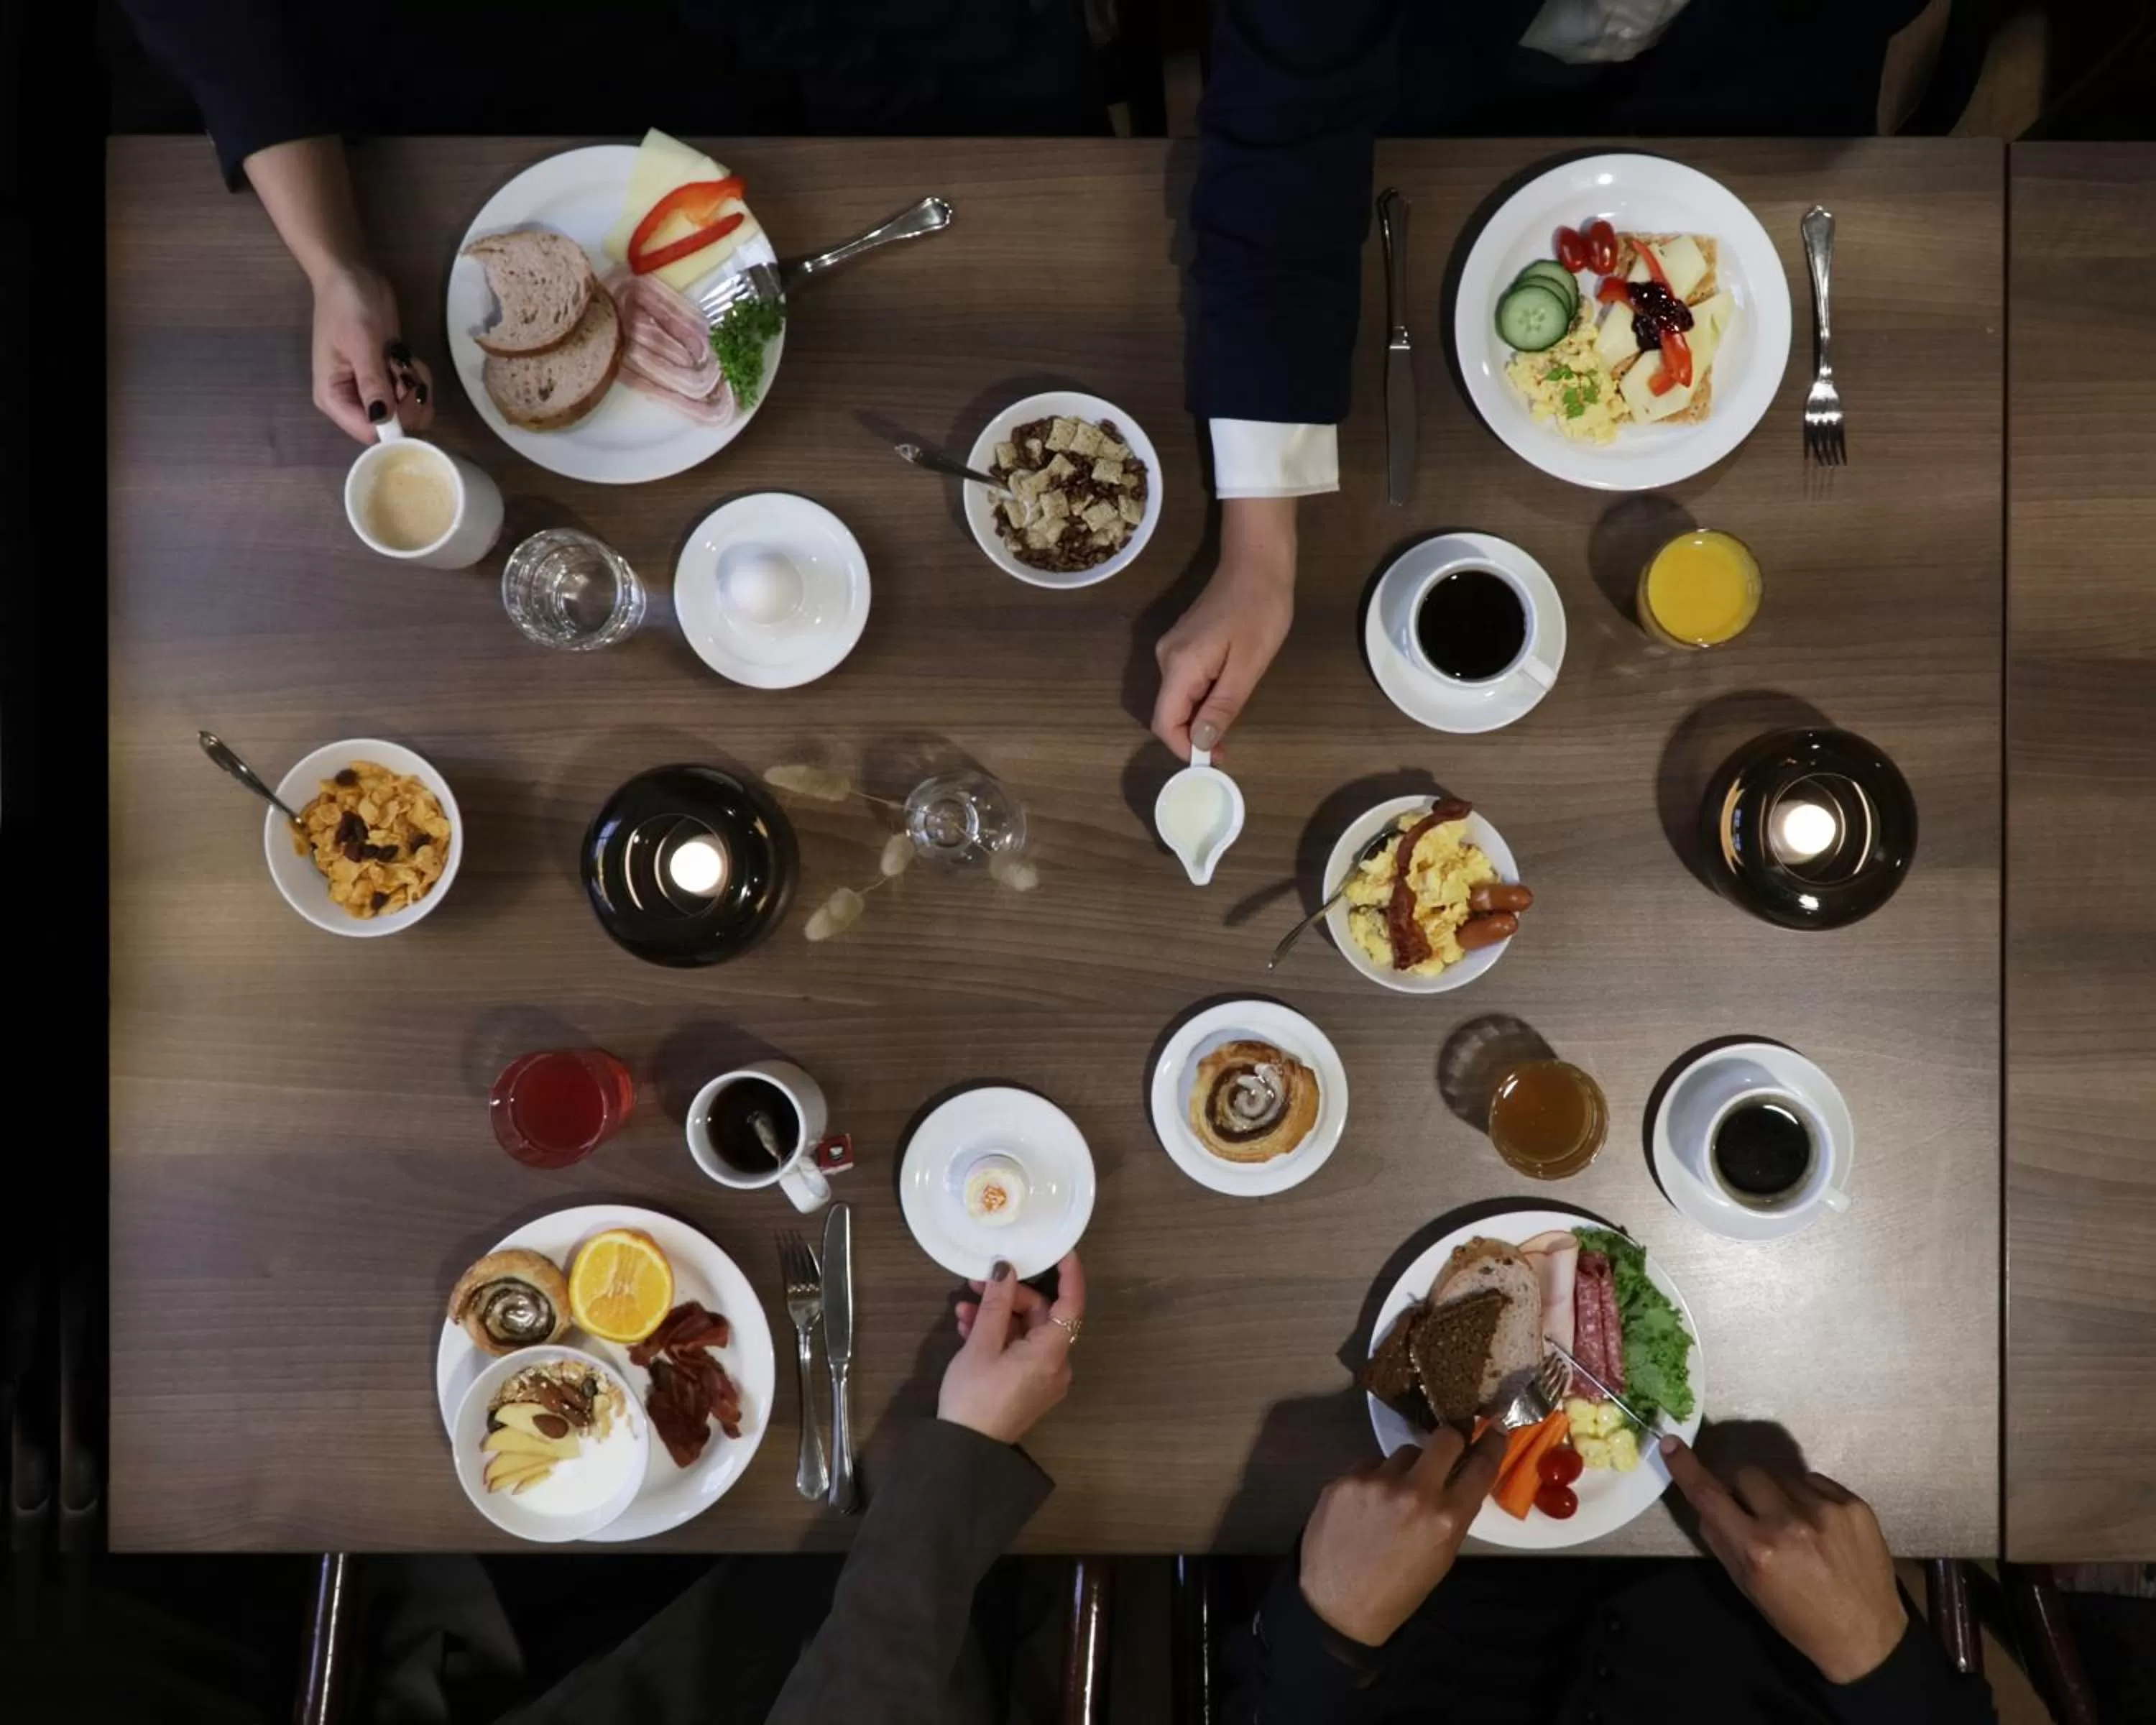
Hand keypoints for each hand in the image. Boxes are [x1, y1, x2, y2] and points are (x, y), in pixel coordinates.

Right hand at [309, 260, 432, 442]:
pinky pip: (414, 393)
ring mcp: (373, 391)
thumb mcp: (361, 344)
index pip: (368, 434)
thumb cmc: (348, 306)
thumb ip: (372, 384)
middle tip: (404, 369)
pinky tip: (407, 355)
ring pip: (409, 411)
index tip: (407, 394)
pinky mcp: (389, 379)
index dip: (395, 425)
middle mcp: (353, 401)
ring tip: (402, 357)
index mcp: (333, 398)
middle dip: (408, 400)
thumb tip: (381, 420)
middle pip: (393, 426)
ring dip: (416, 386)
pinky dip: (417, 377)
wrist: (353, 275)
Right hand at [939, 1251, 1085, 1445]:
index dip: (1069, 1274)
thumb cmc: (975, 1396)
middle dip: (1010, 1296)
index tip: (1060, 1251)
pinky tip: (968, 1328)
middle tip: (977, 1283)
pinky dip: (998, 1336)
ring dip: (997, 1316)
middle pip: (1042, 1316)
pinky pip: (1020, 1350)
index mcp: (1051, 1353)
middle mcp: (1056, 1365)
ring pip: (1026, 1332)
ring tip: (963, 1309)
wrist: (965, 1451)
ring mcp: (1043, 1378)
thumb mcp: (981, 1344)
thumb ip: (996, 1303)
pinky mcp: (1029, 1387)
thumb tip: (1006, 1268)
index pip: (1072, 1303)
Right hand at [1150, 496, 1296, 759]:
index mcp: (1180, 665)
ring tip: (1233, 717)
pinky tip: (1227, 693)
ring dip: (1200, 717)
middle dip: (1193, 736)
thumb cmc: (1260, 611)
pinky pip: (1185, 684)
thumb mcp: (1248, 665)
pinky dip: (1202, 699)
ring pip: (1177, 700)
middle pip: (1168, 713)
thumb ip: (1222, 706)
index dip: (1184, 748)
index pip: (1164, 722)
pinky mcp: (1182, 645)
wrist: (1258, 564)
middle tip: (1228, 746)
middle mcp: (1166, 659)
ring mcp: (1172, 650)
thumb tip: (1200, 743)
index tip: (1213, 760)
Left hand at [1298, 1425, 1506, 1646]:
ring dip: (1406, 1467)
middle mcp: (1415, 1493)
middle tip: (1448, 1446)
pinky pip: (1371, 1464)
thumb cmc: (1399, 1589)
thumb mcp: (1442, 1556)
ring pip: (1404, 1451)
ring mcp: (1377, 1482)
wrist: (1337, 1606)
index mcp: (1446, 1519)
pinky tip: (1366, 1505)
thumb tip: (1461, 1476)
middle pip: (1445, 1437)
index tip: (1494, 1429)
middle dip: (1451, 1438)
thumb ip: (1454, 1513)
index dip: (1491, 1444)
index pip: (1481, 1467)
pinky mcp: (1345, 1479)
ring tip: (1394, 1496)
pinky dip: (1375, 1478)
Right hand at [1661, 1436, 1906, 1683]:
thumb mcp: (1749, 1589)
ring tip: (1793, 1522)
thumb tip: (1705, 1502)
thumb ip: (1722, 1541)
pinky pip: (1814, 1481)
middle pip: (1747, 1473)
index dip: (1686, 1468)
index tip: (1671, 1444)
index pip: (1710, 1496)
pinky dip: (1807, 1495)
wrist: (1868, 1636)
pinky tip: (1818, 1523)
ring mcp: (1826, 1511)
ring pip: (1781, 1475)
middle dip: (1742, 1487)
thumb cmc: (1799, 1620)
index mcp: (1758, 1551)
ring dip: (1777, 1492)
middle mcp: (1789, 1524)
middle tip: (1752, 1510)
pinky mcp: (1854, 1505)